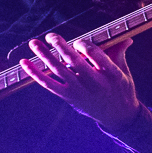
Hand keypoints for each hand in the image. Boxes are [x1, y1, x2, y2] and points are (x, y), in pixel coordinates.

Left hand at [25, 33, 141, 128]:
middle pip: (74, 61)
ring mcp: (81, 91)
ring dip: (44, 56)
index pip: (95, 54)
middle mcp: (96, 83)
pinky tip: (25, 63)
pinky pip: (49, 84)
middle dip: (61, 46)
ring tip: (34, 43)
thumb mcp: (124, 73)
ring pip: (59, 71)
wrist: (118, 117)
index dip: (84, 45)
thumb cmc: (122, 90)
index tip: (78, 41)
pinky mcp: (70, 97)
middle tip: (51, 36)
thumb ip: (120, 54)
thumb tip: (126, 39)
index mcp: (112, 74)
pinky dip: (35, 73)